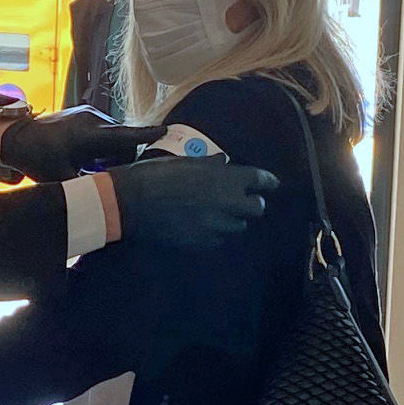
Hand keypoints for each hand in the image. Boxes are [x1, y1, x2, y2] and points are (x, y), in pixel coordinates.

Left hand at [0, 106, 163, 181]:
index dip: (147, 135)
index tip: (166, 131)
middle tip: (106, 175)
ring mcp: (88, 113)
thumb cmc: (37, 158)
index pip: (125, 136)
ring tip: (91, 166)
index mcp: (89, 135)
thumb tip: (106, 200)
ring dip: (111, 151)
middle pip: (122, 141)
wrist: (15, 135)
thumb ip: (87, 187)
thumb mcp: (61, 178)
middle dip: (122, 158)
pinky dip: (102, 144)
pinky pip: (103, 129)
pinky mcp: (83, 112)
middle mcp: (93, 119)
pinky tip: (86, 156)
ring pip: (113, 135)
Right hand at [107, 157, 277, 249]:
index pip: (260, 180)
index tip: (272, 184)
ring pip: (239, 226)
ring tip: (220, 214)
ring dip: (233, 219)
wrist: (131, 202)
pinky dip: (216, 232)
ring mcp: (216, 225)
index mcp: (224, 178)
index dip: (268, 181)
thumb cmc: (155, 175)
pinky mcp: (203, 242)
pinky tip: (203, 226)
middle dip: (253, 204)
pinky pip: (219, 238)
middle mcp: (227, 202)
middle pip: (257, 208)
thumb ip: (209, 165)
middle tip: (245, 202)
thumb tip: (224, 162)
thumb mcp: (184, 162)